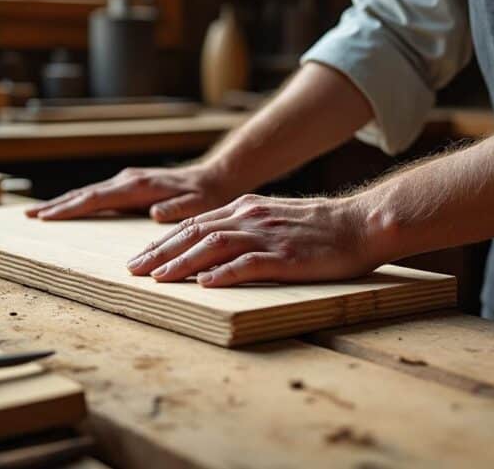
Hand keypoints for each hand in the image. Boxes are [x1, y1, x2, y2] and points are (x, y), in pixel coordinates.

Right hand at [25, 163, 239, 221]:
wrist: (216, 177)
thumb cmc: (207, 195)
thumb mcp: (198, 205)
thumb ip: (178, 209)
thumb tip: (155, 213)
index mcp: (138, 187)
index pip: (96, 198)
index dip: (70, 208)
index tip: (46, 216)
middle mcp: (129, 180)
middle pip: (84, 193)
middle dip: (56, 205)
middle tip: (28, 216)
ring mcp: (128, 180)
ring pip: (89, 192)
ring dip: (63, 202)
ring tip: (39, 213)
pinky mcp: (131, 184)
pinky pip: (99, 194)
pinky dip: (79, 200)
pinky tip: (69, 207)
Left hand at [126, 193, 384, 286]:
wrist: (360, 224)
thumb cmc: (319, 228)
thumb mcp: (273, 219)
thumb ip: (244, 228)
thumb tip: (211, 249)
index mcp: (245, 208)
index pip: (194, 224)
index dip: (164, 242)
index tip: (141, 258)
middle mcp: (250, 217)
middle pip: (195, 233)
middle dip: (161, 252)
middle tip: (133, 270)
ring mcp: (267, 236)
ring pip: (214, 246)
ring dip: (183, 263)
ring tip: (159, 278)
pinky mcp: (286, 256)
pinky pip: (249, 264)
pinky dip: (224, 274)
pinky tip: (205, 285)